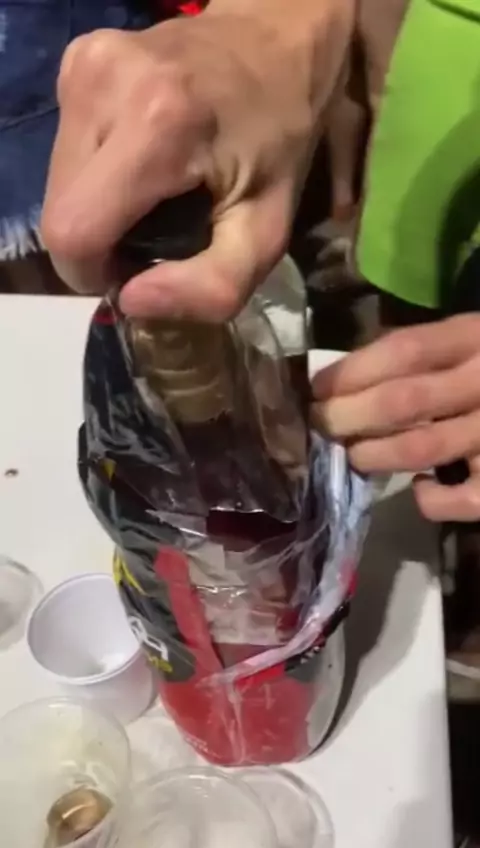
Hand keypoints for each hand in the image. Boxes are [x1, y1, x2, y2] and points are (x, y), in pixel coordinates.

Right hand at [41, 2, 352, 319]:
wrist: (276, 39)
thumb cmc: (280, 141)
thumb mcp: (267, 232)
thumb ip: (211, 286)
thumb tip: (132, 300)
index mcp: (157, 128)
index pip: (74, 233)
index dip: (95, 273)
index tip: (137, 270)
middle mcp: (104, 86)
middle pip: (58, 211)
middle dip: (98, 241)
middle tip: (154, 232)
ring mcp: (84, 66)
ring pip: (57, 183)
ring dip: (97, 207)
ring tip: (152, 194)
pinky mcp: (77, 60)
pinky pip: (66, 151)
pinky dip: (96, 173)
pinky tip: (141, 161)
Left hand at [311, 314, 479, 521]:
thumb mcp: (477, 336)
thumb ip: (430, 349)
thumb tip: (351, 375)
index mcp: (478, 336)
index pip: (404, 350)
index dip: (351, 372)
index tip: (316, 389)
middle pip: (401, 401)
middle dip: (346, 417)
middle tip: (322, 426)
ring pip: (420, 450)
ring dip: (374, 455)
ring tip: (356, 456)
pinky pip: (463, 500)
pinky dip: (431, 500)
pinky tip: (419, 490)